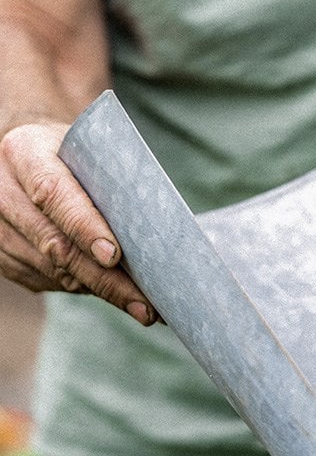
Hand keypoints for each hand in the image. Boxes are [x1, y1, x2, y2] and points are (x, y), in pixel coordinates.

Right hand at [0, 121, 157, 323]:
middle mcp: (2, 191)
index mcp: (24, 153)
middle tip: (145, 304)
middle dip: (106, 279)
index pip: (53, 194)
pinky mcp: (2, 255)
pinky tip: (114, 295)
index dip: (84, 227)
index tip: (114, 256)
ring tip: (142, 306)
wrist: (34, 155)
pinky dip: (83, 288)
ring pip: (52, 270)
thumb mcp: (91, 148)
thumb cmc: (77, 152)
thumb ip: (114, 177)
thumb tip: (159, 224)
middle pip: (55, 244)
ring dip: (100, 291)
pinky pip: (46, 280)